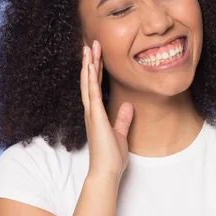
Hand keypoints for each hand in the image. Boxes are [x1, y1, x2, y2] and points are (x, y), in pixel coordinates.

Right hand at [81, 40, 133, 181]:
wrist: (106, 171)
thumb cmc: (111, 157)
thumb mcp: (120, 134)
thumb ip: (122, 119)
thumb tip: (128, 106)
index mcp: (96, 113)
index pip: (96, 86)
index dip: (96, 70)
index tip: (97, 55)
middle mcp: (91, 110)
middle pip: (88, 80)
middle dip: (90, 61)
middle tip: (91, 43)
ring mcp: (92, 112)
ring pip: (87, 82)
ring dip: (88, 64)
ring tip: (89, 47)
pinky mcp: (95, 116)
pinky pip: (92, 92)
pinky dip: (90, 78)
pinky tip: (90, 65)